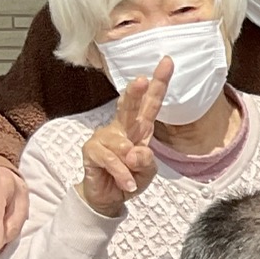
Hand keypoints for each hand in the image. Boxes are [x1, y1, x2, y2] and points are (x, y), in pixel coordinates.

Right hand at [78, 61, 169, 216]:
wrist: (109, 197)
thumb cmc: (130, 177)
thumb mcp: (147, 171)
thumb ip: (146, 161)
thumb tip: (135, 150)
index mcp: (140, 127)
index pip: (151, 103)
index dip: (159, 83)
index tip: (167, 61)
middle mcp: (122, 127)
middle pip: (129, 105)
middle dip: (136, 92)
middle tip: (142, 80)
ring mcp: (104, 137)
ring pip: (123, 146)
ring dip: (132, 166)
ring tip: (132, 179)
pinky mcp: (92, 150)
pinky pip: (112, 160)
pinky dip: (123, 174)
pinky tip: (127, 184)